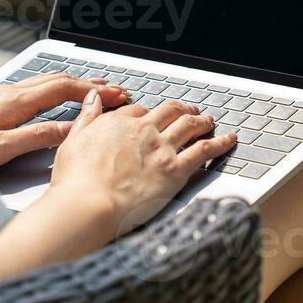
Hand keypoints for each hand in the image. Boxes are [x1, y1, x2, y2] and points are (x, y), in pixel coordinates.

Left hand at [0, 73, 128, 171]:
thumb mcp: (1, 148)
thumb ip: (37, 136)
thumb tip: (71, 127)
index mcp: (15, 101)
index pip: (63, 88)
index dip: (93, 91)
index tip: (117, 94)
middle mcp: (8, 93)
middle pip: (56, 80)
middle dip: (88, 84)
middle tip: (114, 89)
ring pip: (44, 84)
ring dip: (72, 85)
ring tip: (93, 89)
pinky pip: (32, 91)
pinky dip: (54, 91)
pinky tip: (55, 98)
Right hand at [48, 93, 237, 236]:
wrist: (90, 203)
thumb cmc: (76, 181)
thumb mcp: (73, 141)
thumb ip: (87, 117)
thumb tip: (93, 99)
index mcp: (118, 123)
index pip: (139, 111)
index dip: (148, 114)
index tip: (152, 118)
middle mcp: (143, 131)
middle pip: (168, 112)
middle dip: (181, 110)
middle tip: (189, 111)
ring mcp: (162, 148)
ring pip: (189, 125)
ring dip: (201, 120)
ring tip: (208, 120)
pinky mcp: (176, 169)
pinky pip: (204, 150)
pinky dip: (219, 142)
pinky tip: (229, 139)